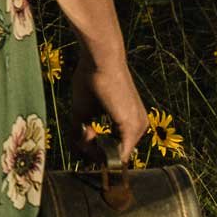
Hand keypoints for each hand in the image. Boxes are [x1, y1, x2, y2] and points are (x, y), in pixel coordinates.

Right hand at [66, 46, 152, 165]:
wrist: (100, 60)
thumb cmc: (91, 79)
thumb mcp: (83, 112)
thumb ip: (81, 133)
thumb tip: (77, 153)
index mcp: (130, 121)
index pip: (115, 148)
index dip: (96, 152)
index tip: (81, 144)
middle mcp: (139, 126)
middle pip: (115, 155)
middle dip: (94, 153)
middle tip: (80, 138)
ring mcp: (138, 127)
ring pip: (115, 156)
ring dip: (95, 152)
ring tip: (84, 133)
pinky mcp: (132, 127)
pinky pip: (117, 154)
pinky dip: (100, 151)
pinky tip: (88, 135)